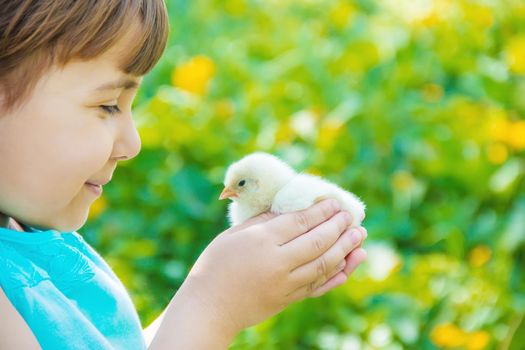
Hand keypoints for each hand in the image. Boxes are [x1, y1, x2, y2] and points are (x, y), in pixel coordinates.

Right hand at [180, 199, 366, 336]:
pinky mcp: (288, 300)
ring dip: (345, 249)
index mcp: (261, 241)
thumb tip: (291, 211)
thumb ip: (264, 222)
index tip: (334, 202)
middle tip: (351, 216)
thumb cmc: (215, 265)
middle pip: (317, 242)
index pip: (300, 221)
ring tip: (359, 236)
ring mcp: (285, 284)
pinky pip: (319, 286)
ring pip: (324, 264)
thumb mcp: (233, 235)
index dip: (321, 211)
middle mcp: (277, 263)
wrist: (209, 308)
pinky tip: (350, 264)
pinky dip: (337, 275)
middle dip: (338, 227)